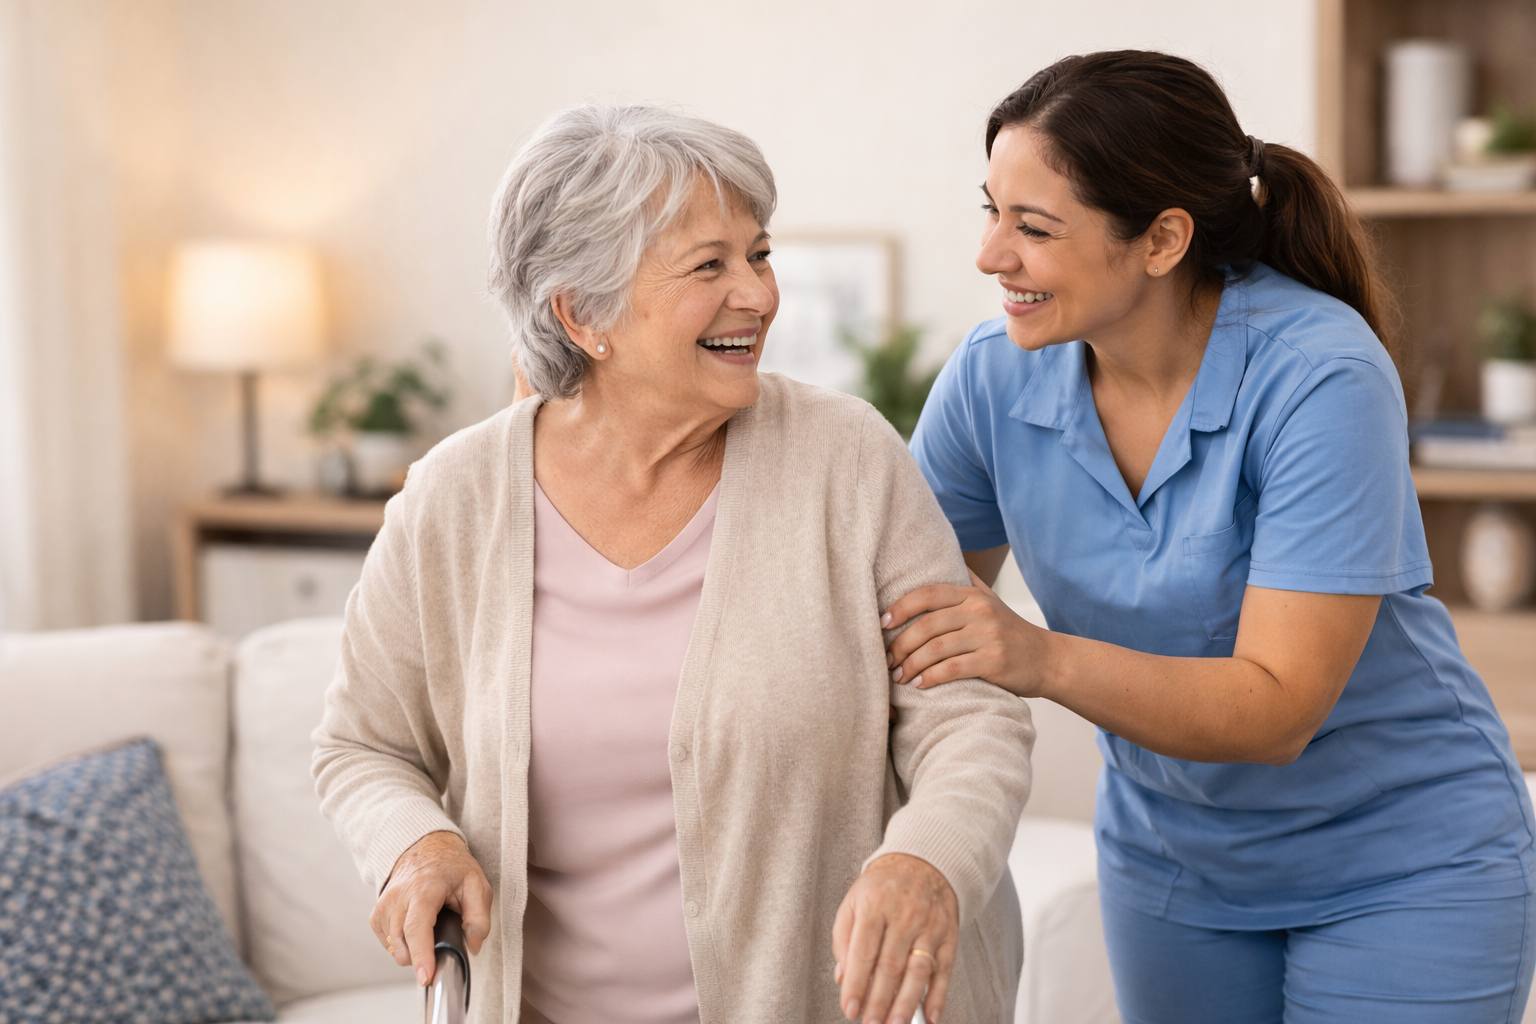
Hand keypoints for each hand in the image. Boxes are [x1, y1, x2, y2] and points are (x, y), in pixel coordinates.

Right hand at [370, 830, 492, 986]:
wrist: (425, 848)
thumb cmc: (452, 868)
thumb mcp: (477, 884)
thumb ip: (479, 917)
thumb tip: (474, 945)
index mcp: (424, 888)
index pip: (417, 927)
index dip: (421, 954)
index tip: (426, 976)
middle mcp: (398, 896)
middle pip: (401, 943)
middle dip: (420, 958)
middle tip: (440, 948)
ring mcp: (383, 905)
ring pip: (394, 947)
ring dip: (413, 950)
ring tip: (430, 929)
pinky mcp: (376, 914)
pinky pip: (388, 943)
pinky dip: (403, 944)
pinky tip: (416, 929)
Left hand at [833, 853, 958, 1023]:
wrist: (921, 862)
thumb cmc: (881, 888)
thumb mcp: (853, 902)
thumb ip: (843, 940)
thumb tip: (842, 978)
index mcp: (875, 905)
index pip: (863, 951)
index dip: (856, 984)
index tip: (850, 1009)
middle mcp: (904, 915)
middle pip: (891, 965)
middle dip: (879, 1001)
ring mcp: (929, 926)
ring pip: (918, 970)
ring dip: (906, 1003)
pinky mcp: (948, 934)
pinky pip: (944, 969)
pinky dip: (938, 996)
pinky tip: (929, 1017)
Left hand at [882, 570, 1047, 696]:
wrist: (1047, 659)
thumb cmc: (1010, 632)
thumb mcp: (990, 600)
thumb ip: (966, 582)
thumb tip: (939, 557)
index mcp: (973, 594)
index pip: (928, 594)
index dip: (901, 607)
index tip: (882, 623)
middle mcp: (980, 611)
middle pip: (927, 626)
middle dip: (900, 645)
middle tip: (886, 660)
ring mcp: (988, 635)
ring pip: (936, 649)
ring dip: (911, 665)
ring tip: (898, 676)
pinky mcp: (994, 661)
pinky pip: (953, 669)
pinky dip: (931, 678)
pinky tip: (920, 685)